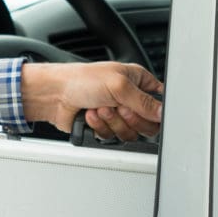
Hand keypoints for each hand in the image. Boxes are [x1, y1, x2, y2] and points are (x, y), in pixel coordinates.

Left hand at [20, 61, 165, 142]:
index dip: (154, 111)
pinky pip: (112, 137)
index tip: (145, 112)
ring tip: (100, 109)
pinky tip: (91, 115)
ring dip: (112, 122)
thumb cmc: (82, 80)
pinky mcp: (104, 127)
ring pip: (128, 132)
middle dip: (129, 118)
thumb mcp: (119, 86)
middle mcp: (129, 98)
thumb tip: (162, 113)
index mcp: (137, 81)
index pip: (158, 102)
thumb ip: (144, 101)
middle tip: (118, 108)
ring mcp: (116, 114)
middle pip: (146, 123)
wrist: (55, 94)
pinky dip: (100, 127)